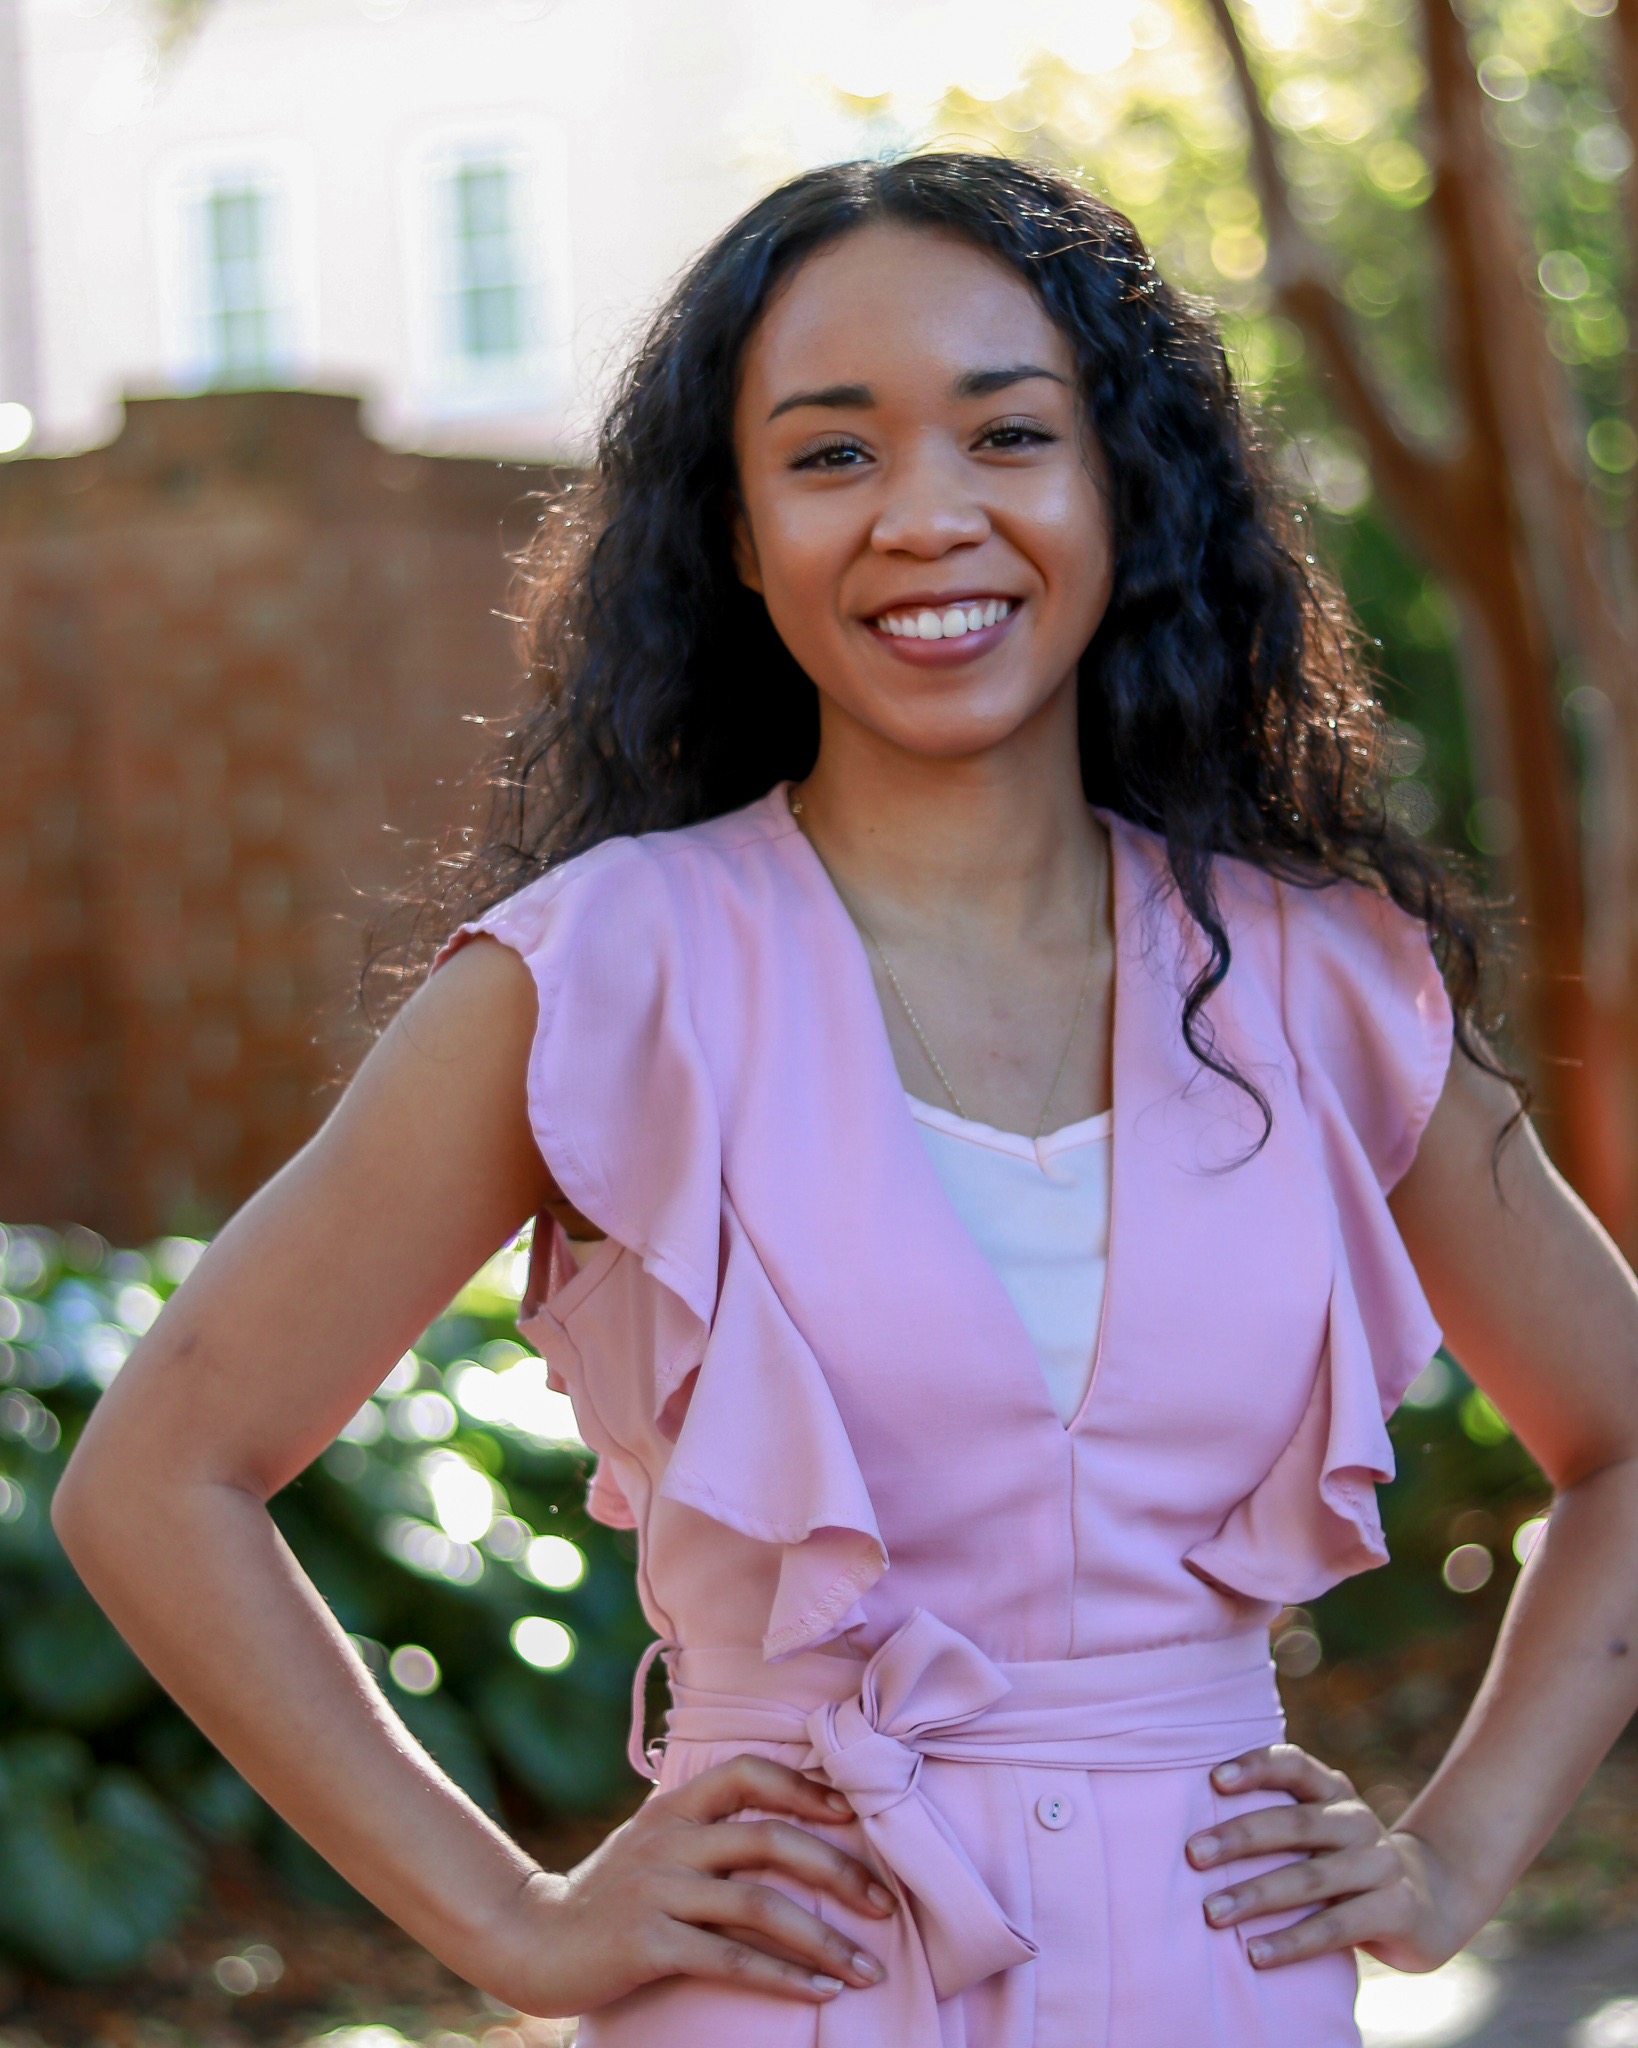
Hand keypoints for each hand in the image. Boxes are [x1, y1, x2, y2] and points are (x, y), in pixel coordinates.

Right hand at [482, 1754, 894, 2015]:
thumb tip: (792, 1828)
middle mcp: (670, 1839)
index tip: (855, 1816)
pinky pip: (729, 1958)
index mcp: (675, 1806)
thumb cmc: (612, 1893)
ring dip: (823, 1939)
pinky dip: (782, 1975)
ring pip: (759, 1904)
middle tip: (885, 1903)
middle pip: (770, 1839)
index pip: (750, 1773)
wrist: (533, 1939)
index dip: (807, 1788)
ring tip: (867, 1968)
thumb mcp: (656, 1842)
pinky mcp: (647, 1943)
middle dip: (839, 1870)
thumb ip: (709, 1830)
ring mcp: (657, 1890)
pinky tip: (820, 1991)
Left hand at [1185, 1745, 1479, 1973]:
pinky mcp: (1395, 1909)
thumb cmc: (1345, 1863)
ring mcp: (1380, 1864)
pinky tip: (1255, 1955)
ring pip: (1311, 1878)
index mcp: (1333, 1790)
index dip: (1255, 1767)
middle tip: (1192, 1854)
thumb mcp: (1319, 1832)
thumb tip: (1193, 1833)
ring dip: (1256, 1895)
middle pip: (1294, 1823)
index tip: (1212, 1780)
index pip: (1293, 1763)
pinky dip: (1292, 1942)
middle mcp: (1357, 1820)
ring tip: (1212, 1912)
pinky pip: (1335, 1927)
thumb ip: (1276, 1820)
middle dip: (1239, 1837)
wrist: (1428, 1903)